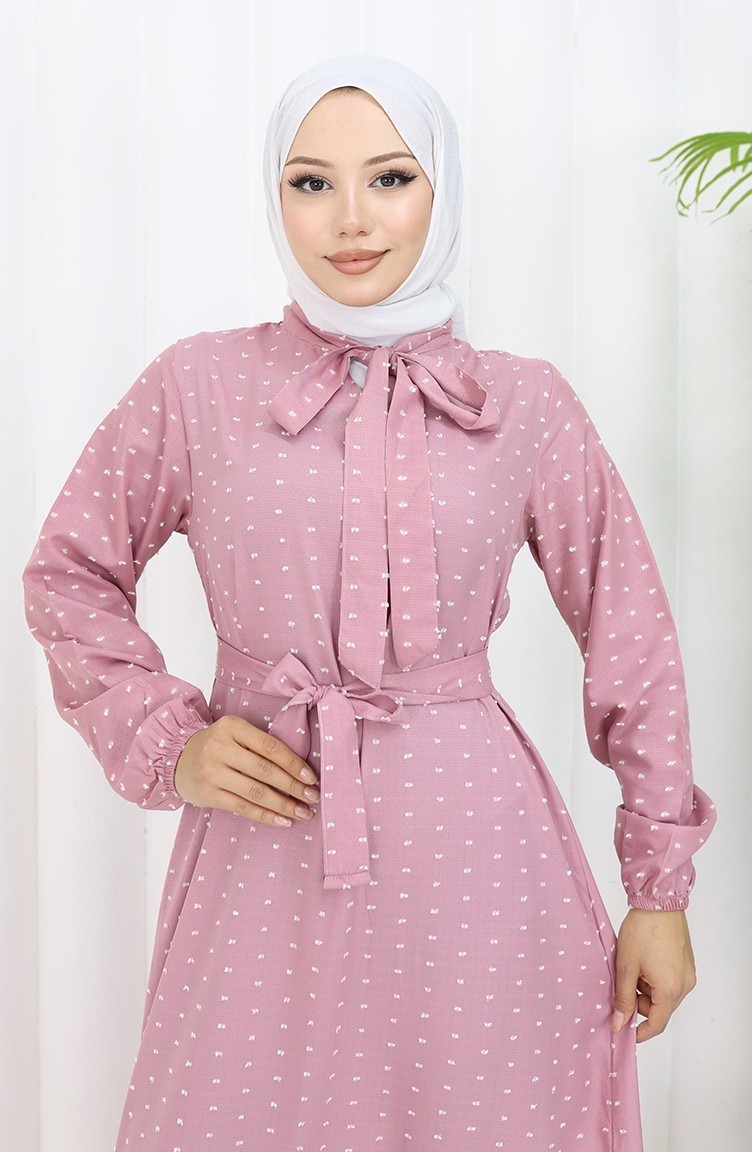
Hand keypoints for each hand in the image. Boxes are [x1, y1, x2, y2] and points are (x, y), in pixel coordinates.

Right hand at [175, 714, 319, 826]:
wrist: (177, 758)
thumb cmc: (218, 745)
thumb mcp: (235, 734)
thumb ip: (261, 745)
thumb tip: (301, 769)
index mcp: (232, 727)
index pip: (270, 746)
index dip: (293, 763)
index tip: (312, 777)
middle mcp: (220, 748)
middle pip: (264, 770)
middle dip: (293, 786)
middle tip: (313, 797)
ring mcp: (212, 772)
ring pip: (255, 792)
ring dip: (283, 805)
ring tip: (303, 813)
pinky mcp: (208, 794)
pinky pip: (243, 807)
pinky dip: (266, 816)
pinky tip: (283, 821)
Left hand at [612, 908, 695, 1042]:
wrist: (658, 902)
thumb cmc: (642, 930)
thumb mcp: (626, 966)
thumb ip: (622, 998)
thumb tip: (619, 1023)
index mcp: (670, 990)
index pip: (657, 1024)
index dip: (639, 1031)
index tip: (624, 1030)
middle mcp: (684, 985)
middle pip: (660, 1008)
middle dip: (639, 1002)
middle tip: (622, 983)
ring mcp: (687, 974)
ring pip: (663, 994)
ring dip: (646, 988)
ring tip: (632, 966)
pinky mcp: (686, 963)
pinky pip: (669, 981)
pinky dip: (654, 978)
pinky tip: (643, 960)